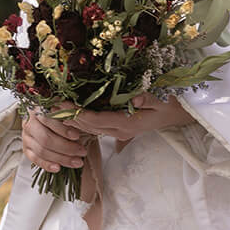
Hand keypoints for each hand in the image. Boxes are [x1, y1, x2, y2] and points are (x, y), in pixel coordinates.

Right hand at [22, 110, 88, 172]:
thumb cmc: (59, 110)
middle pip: (46, 139)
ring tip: (77, 162)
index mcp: (38, 108)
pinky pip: (35, 159)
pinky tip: (58, 168)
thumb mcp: (64, 106)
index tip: (77, 136)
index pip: (49, 121)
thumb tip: (79, 114)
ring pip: (42, 151)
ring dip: (61, 158)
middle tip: (82, 152)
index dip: (63, 129)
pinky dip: (47, 165)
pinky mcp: (26, 149)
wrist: (43, 115)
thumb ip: (69, 110)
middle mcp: (29, 123)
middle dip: (66, 147)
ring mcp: (26, 137)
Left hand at [64, 93, 194, 141]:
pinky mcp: (119, 128)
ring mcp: (119, 131)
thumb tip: (137, 97)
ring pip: (90, 129)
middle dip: (69, 117)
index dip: (78, 113)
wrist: (178, 115)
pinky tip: (73, 113)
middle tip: (51, 104)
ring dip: (73, 120)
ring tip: (56, 109)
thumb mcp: (162, 99)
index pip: (96, 120)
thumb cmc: (170, 104)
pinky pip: (96, 127)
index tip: (63, 104)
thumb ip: (149, 98)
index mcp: (127, 123)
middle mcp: (120, 130)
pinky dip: (82, 120)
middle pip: (88, 127)